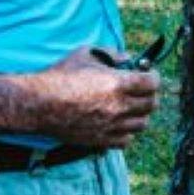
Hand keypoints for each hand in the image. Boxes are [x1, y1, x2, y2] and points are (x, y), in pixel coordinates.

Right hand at [21, 49, 160, 148]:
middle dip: (149, 94)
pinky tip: (117, 122)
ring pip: (142, 124)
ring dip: (139, 114)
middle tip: (140, 89)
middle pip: (151, 104)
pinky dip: (126, 131)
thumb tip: (128, 58)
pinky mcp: (102, 140)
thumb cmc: (60, 76)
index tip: (148, 74)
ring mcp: (112, 126)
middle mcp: (119, 107)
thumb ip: (111, 54)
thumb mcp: (85, 54)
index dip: (153, 77)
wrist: (40, 104)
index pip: (152, 83)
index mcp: (117, 84)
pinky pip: (126, 140)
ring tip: (129, 106)